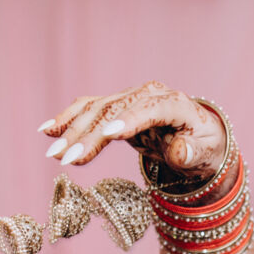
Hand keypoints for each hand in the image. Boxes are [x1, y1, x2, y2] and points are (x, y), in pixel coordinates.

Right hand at [39, 81, 226, 175]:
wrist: (198, 136)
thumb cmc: (204, 145)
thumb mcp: (206, 153)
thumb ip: (191, 152)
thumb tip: (179, 150)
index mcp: (173, 102)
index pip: (149, 109)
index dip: (129, 120)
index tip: (108, 135)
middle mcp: (148, 94)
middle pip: (114, 111)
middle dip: (88, 135)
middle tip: (66, 159)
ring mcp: (130, 98)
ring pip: (96, 110)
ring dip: (72, 131)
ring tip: (54, 153)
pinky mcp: (116, 106)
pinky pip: (89, 110)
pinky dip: (68, 119)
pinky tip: (47, 130)